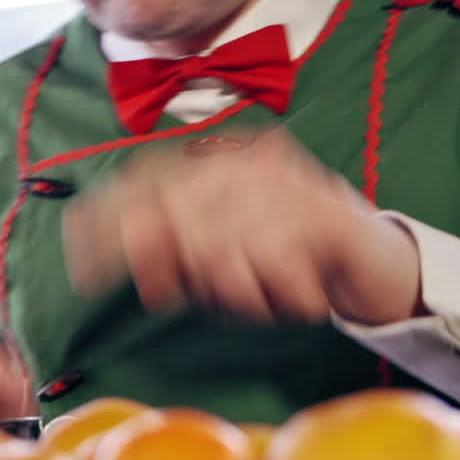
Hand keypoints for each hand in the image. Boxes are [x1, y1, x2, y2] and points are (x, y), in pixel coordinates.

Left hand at [63, 128, 422, 326]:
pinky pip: (275, 268)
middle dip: (171, 264)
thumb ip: (177, 256)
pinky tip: (300, 298)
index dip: (108, 220)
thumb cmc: (292, 256)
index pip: (148, 179)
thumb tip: (137, 268)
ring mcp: (290, 183)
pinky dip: (282, 298)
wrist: (378, 262)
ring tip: (260, 295)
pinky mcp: (325, 217)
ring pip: (223, 251)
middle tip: (170, 290)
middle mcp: (251, 161)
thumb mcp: (224, 258)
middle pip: (177, 214)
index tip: (80, 268)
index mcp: (222, 161)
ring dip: (238, 291)